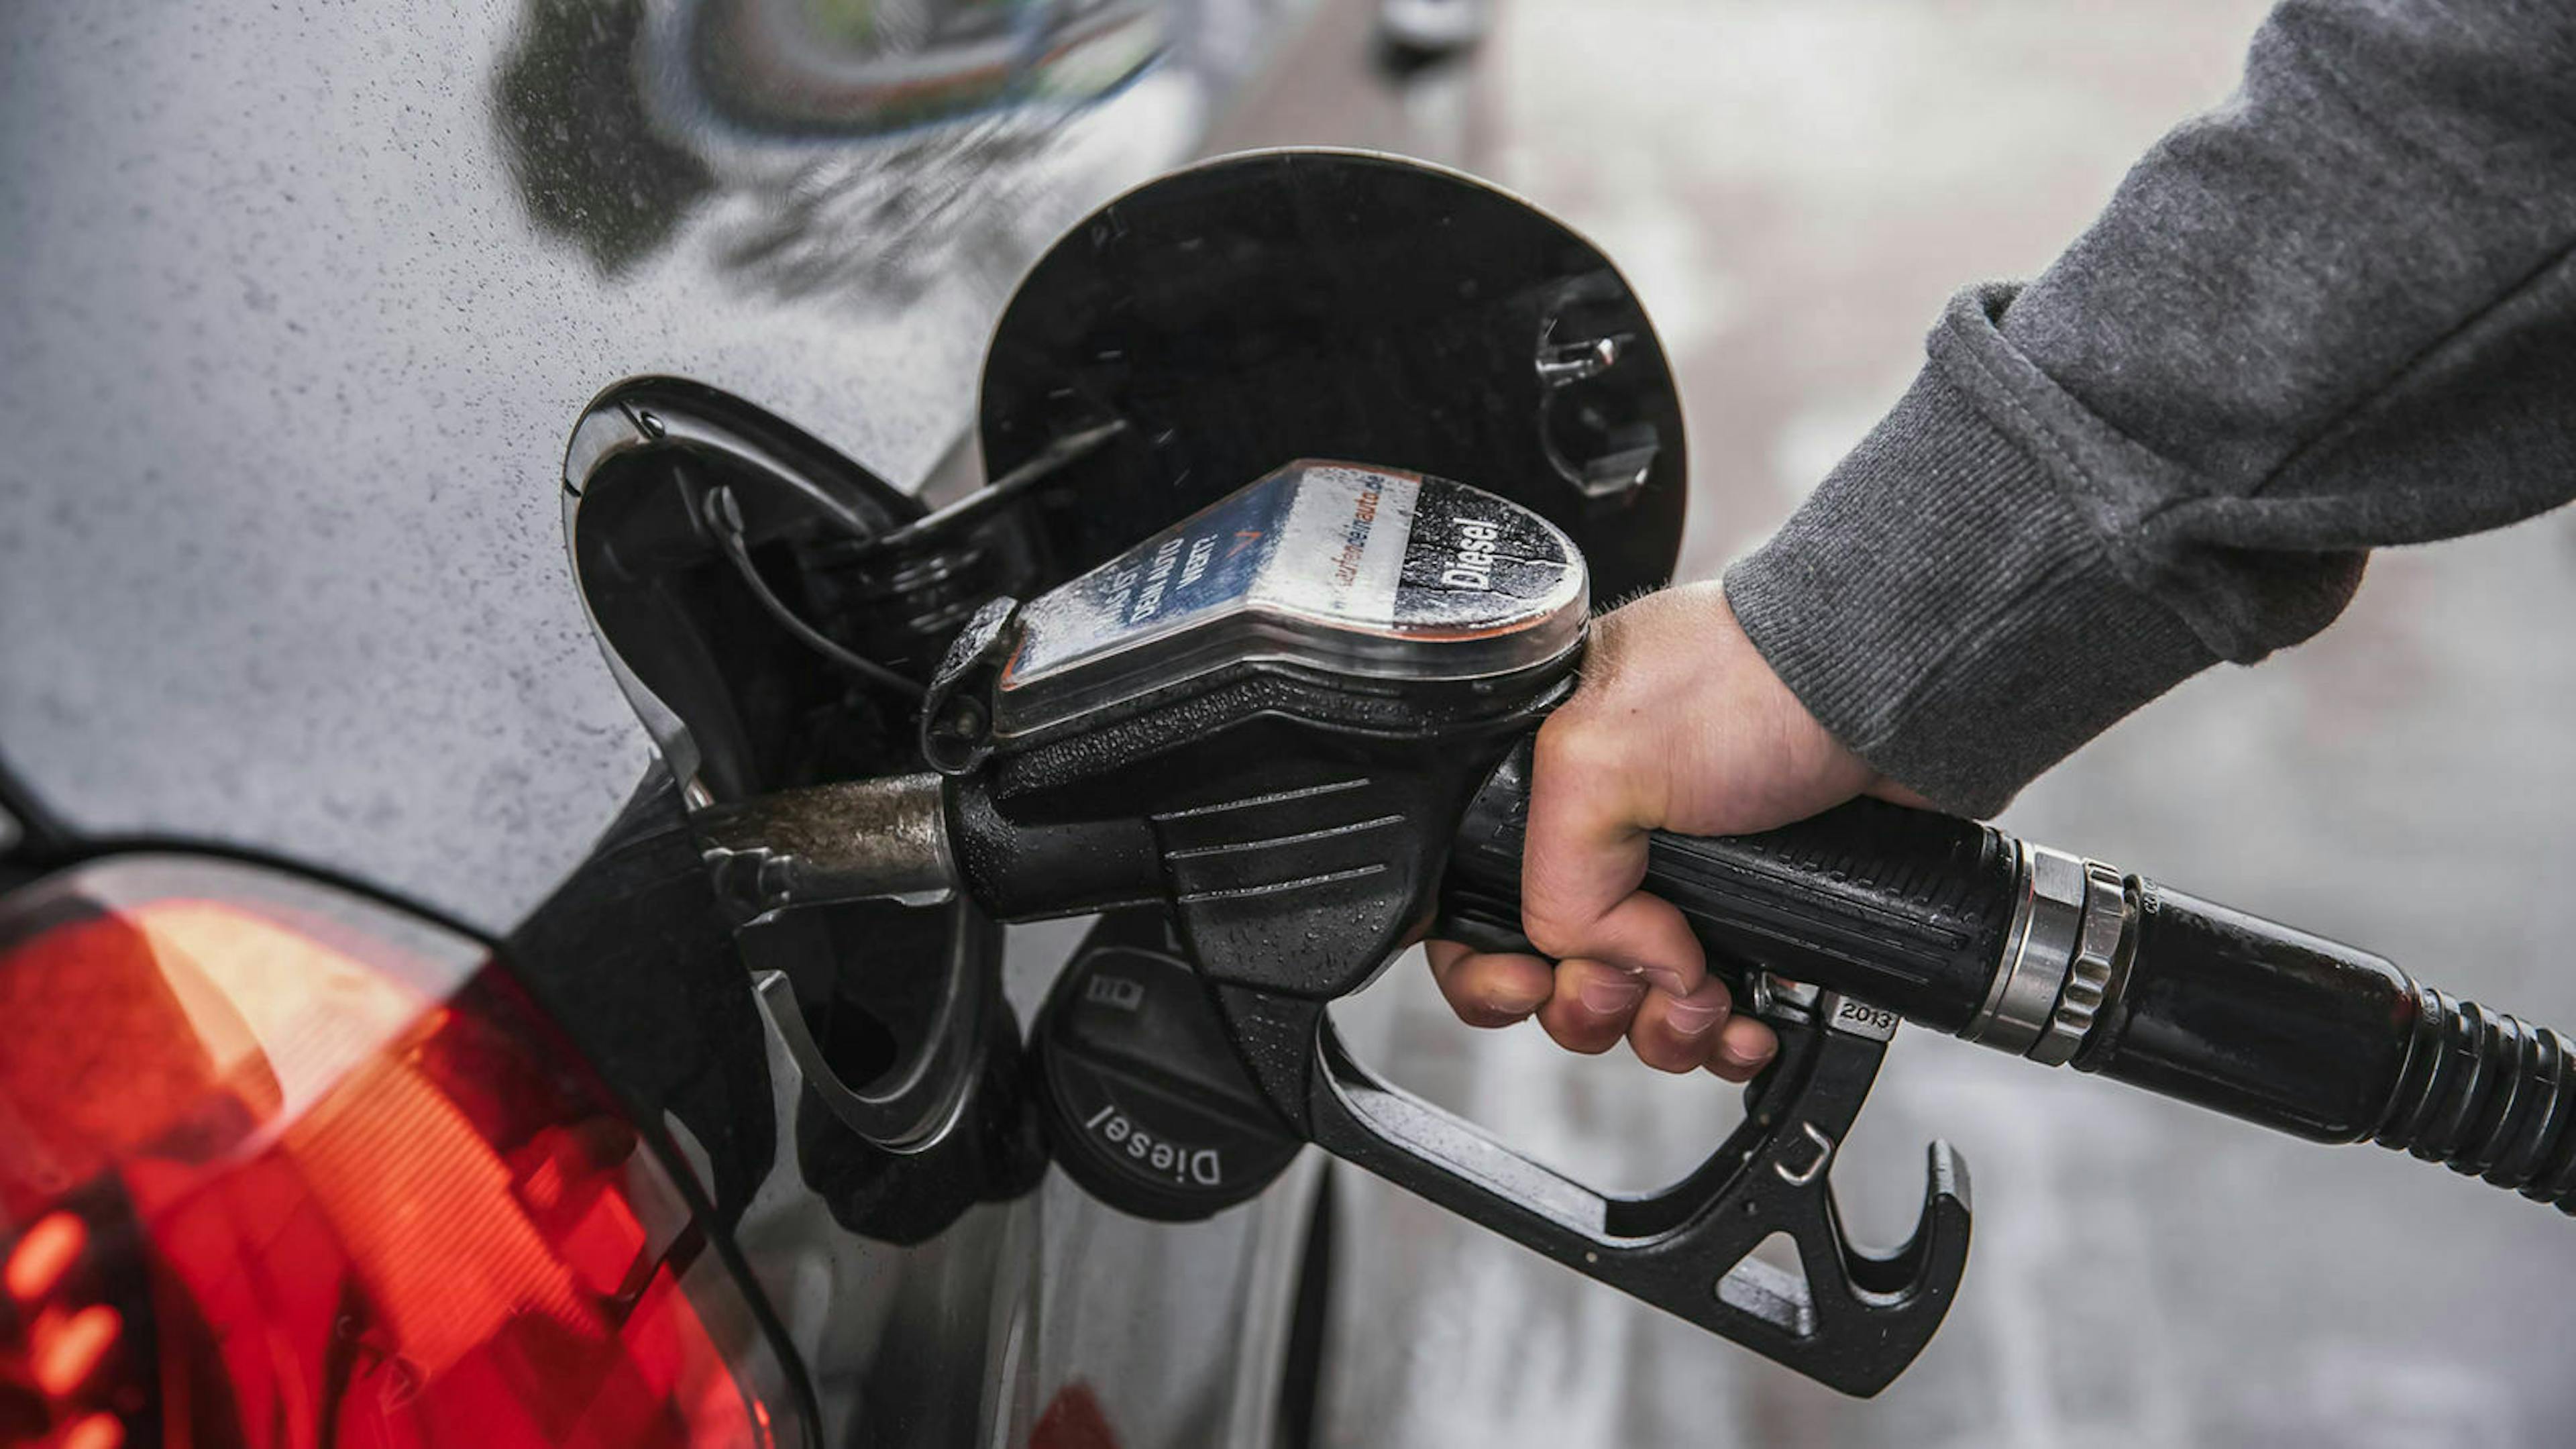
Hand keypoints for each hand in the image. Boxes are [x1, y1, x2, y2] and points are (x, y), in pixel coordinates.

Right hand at [1426, 583, 1926, 1078]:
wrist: (1892, 693)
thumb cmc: (1754, 680)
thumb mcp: (1599, 757)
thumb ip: (1557, 880)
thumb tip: (1615, 963)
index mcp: (1543, 781)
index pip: (1469, 897)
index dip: (1481, 963)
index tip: (1527, 985)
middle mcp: (1607, 833)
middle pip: (1552, 971)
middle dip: (1586, 1006)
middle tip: (1622, 992)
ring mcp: (1686, 877)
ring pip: (1634, 1002)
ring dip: (1658, 1031)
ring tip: (1704, 1006)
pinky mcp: (1758, 912)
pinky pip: (1714, 1009)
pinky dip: (1724, 1034)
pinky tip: (1748, 1026)